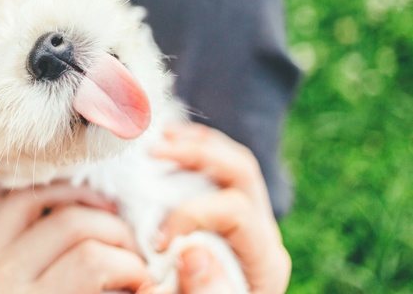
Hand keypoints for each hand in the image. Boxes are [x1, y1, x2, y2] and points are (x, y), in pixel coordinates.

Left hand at [0, 184, 149, 293]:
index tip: (145, 279)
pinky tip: (68, 204)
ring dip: (79, 199)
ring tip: (106, 216)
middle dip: (115, 232)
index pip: (92, 261)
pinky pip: (7, 201)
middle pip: (72, 224)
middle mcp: (1, 280)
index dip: (131, 266)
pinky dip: (40, 195)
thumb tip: (151, 282)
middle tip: (132, 252)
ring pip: (36, 197)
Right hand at [148, 123, 290, 293]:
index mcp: (264, 261)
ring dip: (194, 144)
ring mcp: (250, 217)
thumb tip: (193, 252)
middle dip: (196, 155)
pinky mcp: (230, 211)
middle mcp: (263, 232)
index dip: (192, 215)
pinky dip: (193, 149)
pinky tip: (165, 145)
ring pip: (233, 160)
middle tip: (153, 151)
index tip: (157, 239)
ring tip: (157, 140)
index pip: (235, 212)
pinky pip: (219, 165)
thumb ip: (204, 292)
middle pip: (241, 171)